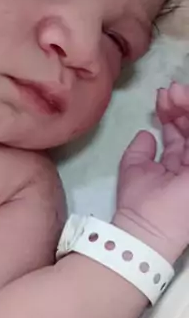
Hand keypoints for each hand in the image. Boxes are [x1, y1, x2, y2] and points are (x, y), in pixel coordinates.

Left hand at [114, 82, 188, 262]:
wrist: (147, 227)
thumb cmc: (139, 202)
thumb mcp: (134, 168)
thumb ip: (141, 149)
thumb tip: (147, 133)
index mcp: (178, 166)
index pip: (181, 133)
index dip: (172, 113)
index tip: (161, 97)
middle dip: (181, 105)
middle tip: (169, 91)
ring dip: (187, 106)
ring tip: (174, 92)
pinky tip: (184, 100)